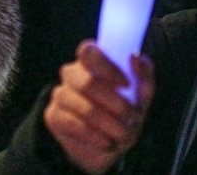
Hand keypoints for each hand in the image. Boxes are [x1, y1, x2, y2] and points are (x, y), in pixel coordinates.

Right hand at [43, 40, 154, 174]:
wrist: (110, 144)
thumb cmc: (126, 112)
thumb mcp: (141, 95)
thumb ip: (143, 75)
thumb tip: (135, 58)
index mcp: (91, 60)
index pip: (89, 51)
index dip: (107, 67)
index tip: (126, 85)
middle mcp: (71, 73)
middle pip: (87, 82)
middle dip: (116, 104)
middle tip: (132, 117)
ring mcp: (60, 94)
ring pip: (84, 108)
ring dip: (110, 124)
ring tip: (123, 134)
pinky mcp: (53, 116)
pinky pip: (75, 126)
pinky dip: (97, 137)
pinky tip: (107, 141)